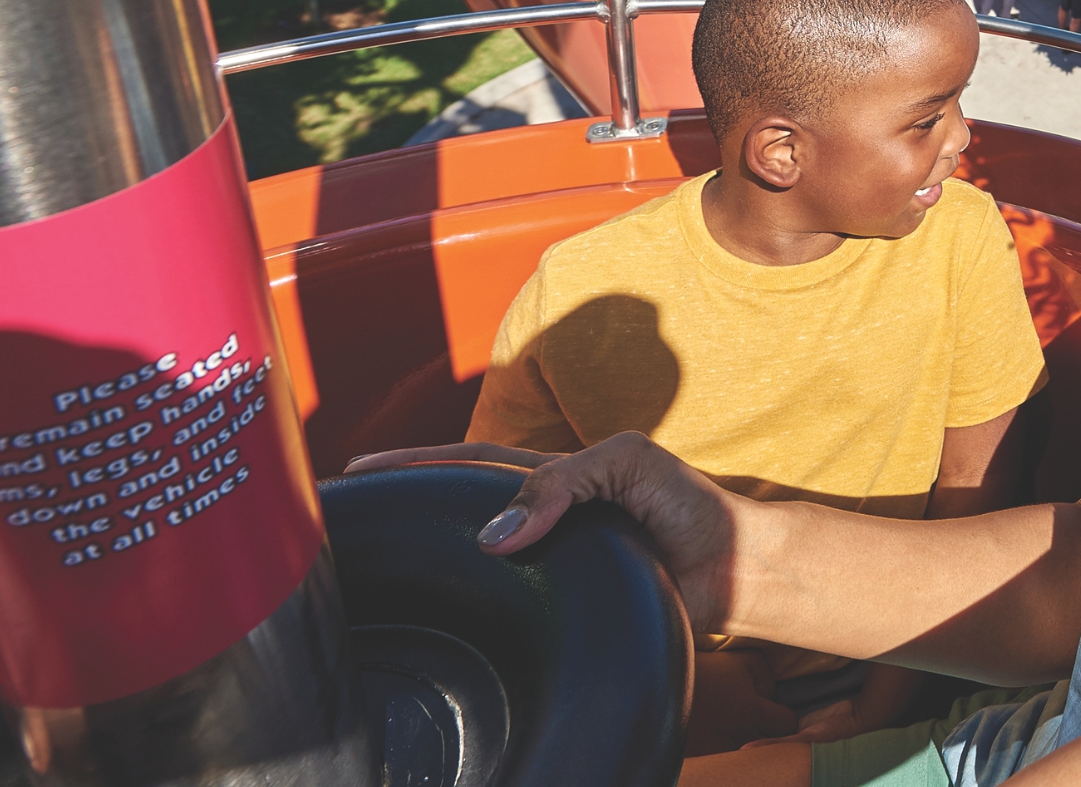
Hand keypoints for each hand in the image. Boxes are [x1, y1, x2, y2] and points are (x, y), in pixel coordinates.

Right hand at [347, 433, 751, 634]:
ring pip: (477, 559)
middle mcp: (545, 519)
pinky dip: (471, 607)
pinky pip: (505, 605)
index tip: (361, 469)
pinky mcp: (561, 605)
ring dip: (431, 559)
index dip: (418, 464)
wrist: (732, 568)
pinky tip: (441, 618)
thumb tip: (495, 533)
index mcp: (554, 476)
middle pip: (461, 510)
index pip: (472, 464)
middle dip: (406, 508)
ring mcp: (550, 563)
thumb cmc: (690, 507)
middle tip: (347, 519)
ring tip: (376, 565)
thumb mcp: (629, 463)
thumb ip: (563, 482)